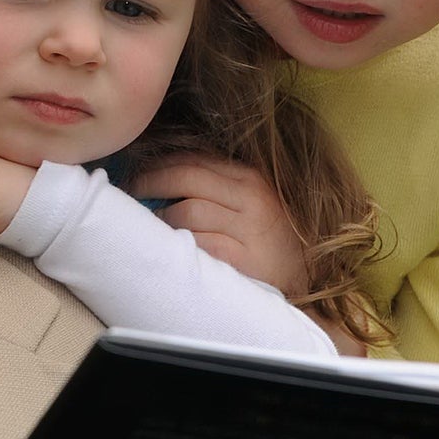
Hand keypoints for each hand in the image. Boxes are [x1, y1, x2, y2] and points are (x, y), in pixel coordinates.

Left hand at [128, 154, 309, 296]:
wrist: (307, 279)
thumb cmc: (270, 240)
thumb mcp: (252, 204)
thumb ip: (218, 188)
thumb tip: (164, 175)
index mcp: (250, 178)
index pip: (195, 159)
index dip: (160, 163)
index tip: (137, 171)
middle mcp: (251, 197)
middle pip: (187, 177)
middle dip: (150, 181)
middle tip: (130, 192)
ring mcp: (248, 229)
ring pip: (188, 210)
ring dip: (160, 216)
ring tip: (148, 224)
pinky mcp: (243, 259)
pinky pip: (199, 243)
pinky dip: (178, 242)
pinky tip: (168, 247)